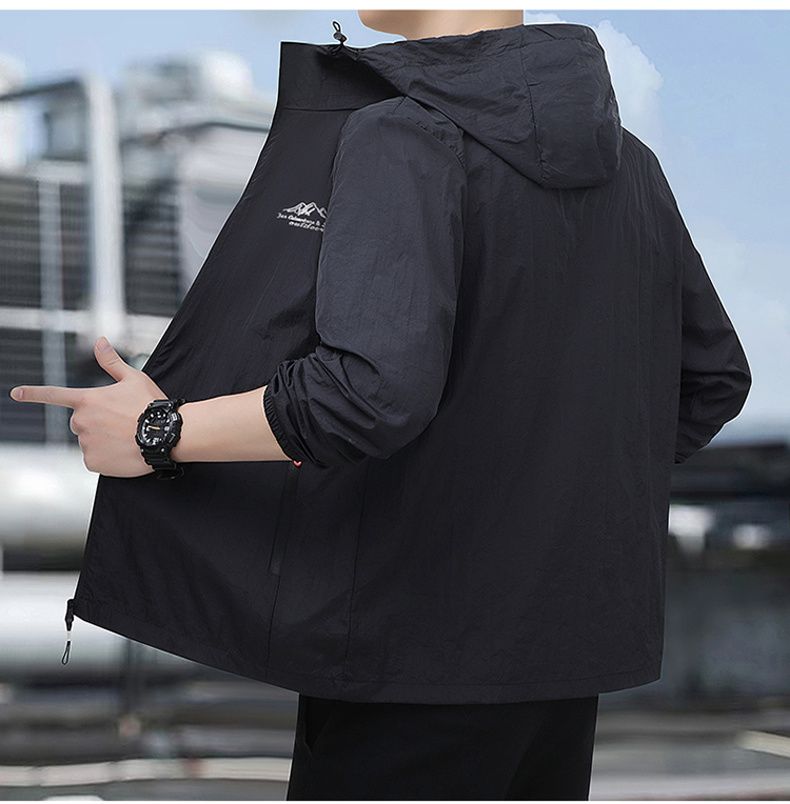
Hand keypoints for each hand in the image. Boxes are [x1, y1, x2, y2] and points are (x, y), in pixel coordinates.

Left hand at [9, 336, 165, 477]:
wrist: (165, 434)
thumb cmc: (151, 404)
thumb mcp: (134, 378)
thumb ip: (111, 362)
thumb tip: (100, 340)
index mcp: (88, 400)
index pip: (55, 395)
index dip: (33, 394)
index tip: (15, 393)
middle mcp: (81, 421)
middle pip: (80, 423)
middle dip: (95, 423)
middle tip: (120, 423)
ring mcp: (86, 443)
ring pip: (89, 442)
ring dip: (102, 440)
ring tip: (126, 438)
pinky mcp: (93, 462)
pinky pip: (94, 459)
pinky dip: (106, 458)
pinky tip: (123, 452)